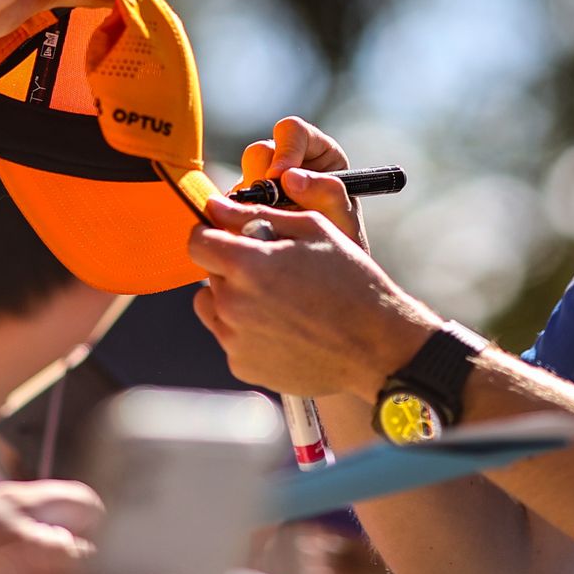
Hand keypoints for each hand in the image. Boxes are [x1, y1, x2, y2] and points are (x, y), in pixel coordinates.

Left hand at [189, 195, 437, 399]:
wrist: (376, 347)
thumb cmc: (351, 281)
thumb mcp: (312, 230)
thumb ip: (255, 215)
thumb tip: (216, 206)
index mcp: (247, 265)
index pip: (196, 241)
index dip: (212, 233)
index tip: (231, 236)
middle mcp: (232, 304)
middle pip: (210, 274)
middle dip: (233, 266)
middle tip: (276, 270)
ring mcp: (235, 340)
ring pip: (215, 306)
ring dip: (237, 298)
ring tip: (280, 301)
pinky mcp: (243, 366)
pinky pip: (231, 337)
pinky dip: (248, 330)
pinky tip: (285, 327)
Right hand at [239, 117, 365, 246]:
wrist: (328, 277)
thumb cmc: (344, 240)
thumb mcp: (344, 218)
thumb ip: (327, 194)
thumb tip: (291, 177)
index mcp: (315, 153)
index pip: (291, 130)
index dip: (284, 149)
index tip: (280, 177)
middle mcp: (286, 163)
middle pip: (259, 151)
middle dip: (261, 178)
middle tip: (271, 207)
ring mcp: (262, 184)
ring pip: (241, 178)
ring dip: (249, 202)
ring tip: (269, 228)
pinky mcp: (244, 206)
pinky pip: (229, 205)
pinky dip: (237, 219)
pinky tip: (255, 237)